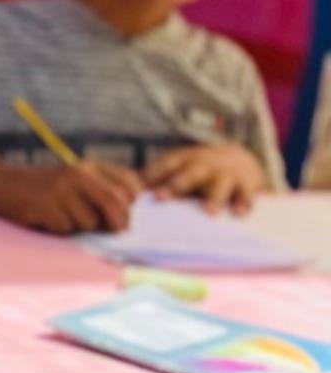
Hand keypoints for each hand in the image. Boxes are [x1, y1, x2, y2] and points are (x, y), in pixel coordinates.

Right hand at [0, 160, 140, 235]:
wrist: (1, 183)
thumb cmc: (44, 188)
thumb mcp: (76, 180)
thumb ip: (102, 190)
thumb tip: (129, 218)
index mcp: (89, 166)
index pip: (128, 184)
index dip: (133, 202)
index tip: (127, 213)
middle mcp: (78, 173)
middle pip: (115, 202)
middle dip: (120, 222)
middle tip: (118, 232)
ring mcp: (61, 188)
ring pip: (90, 222)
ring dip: (81, 228)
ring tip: (64, 218)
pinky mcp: (45, 204)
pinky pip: (66, 228)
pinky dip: (60, 230)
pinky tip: (47, 219)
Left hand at [144, 140, 271, 214]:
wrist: (240, 158)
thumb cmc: (200, 170)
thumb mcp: (181, 168)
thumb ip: (159, 181)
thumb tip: (126, 197)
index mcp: (186, 159)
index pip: (167, 164)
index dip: (152, 173)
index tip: (138, 188)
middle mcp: (206, 165)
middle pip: (190, 173)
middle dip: (176, 185)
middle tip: (161, 198)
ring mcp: (227, 174)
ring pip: (219, 185)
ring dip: (213, 198)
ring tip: (208, 212)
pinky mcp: (247, 184)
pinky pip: (246, 195)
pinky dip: (244, 204)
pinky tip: (239, 214)